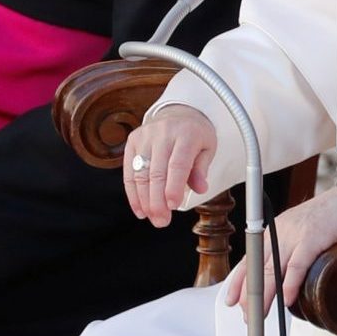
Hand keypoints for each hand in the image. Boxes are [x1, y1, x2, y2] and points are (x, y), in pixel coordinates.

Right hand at [121, 106, 217, 226]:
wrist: (178, 113)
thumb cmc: (195, 136)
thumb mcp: (207, 148)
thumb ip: (201, 169)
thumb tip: (200, 189)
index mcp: (186, 133)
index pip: (177, 163)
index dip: (174, 186)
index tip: (173, 206)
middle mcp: (163, 132)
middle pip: (156, 172)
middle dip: (157, 201)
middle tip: (162, 221)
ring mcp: (144, 136)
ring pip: (140, 174)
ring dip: (144, 200)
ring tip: (152, 218)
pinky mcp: (132, 141)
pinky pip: (129, 172)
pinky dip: (133, 193)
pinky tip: (140, 209)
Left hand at [225, 177, 336, 309]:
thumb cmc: (336, 216)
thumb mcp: (305, 232)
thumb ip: (293, 251)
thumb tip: (287, 278)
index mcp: (277, 229)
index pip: (250, 257)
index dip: (238, 281)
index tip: (231, 299)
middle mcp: (282, 230)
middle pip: (257, 267)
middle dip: (249, 294)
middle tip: (245, 314)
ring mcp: (296, 233)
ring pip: (272, 269)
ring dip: (264, 295)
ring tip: (259, 313)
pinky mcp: (314, 237)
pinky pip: (297, 265)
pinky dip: (290, 284)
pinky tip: (286, 300)